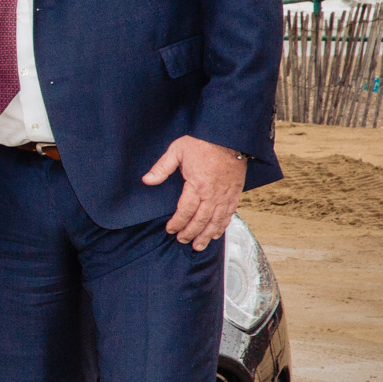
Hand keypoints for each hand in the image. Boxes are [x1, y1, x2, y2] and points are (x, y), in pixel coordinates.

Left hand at [143, 135, 247, 250]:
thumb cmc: (202, 142)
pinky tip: (217, 233)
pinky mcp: (235, 192)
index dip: (177, 223)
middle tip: (182, 240)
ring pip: (216, 220)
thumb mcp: (177, 150)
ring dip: (207, 235)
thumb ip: (162, 167)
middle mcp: (213, 193)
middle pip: (201, 220)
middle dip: (190, 233)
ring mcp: (226, 194)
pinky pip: (229, 213)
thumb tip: (146, 180)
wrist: (230, 136)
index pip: (185, 210)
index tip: (170, 230)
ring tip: (199, 245)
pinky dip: (223, 225)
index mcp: (197, 185)